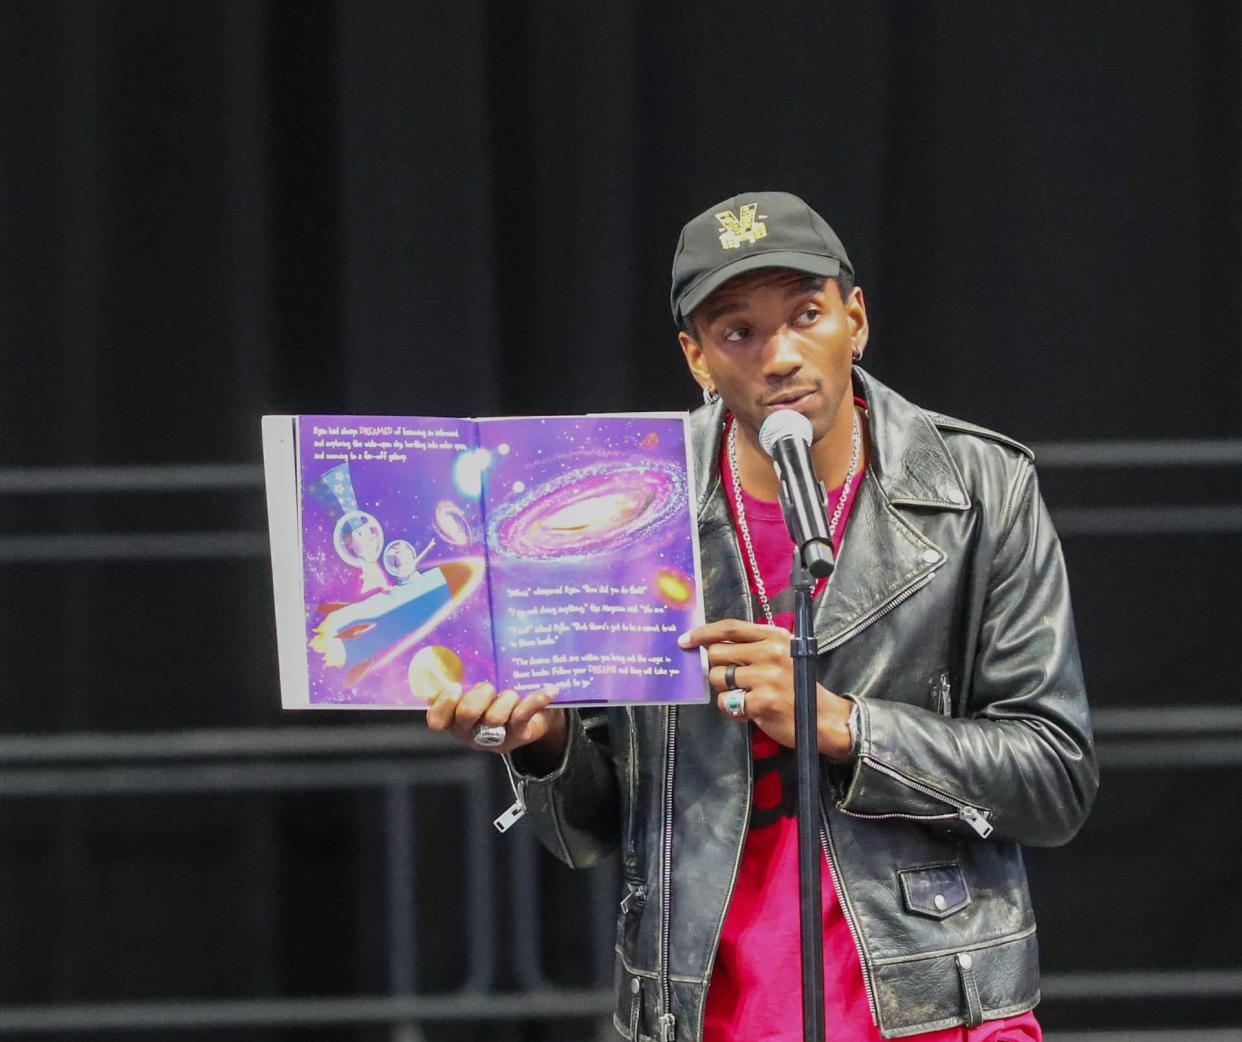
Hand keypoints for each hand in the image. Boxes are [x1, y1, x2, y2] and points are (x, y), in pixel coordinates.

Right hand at [426, 681, 566, 764]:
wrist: (533, 714)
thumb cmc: (497, 693)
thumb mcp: (479, 684)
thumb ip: (468, 670)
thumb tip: (467, 630)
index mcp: (454, 718)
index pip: (437, 720)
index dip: (443, 705)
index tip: (455, 686)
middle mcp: (469, 731)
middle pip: (466, 715)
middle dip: (479, 695)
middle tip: (489, 686)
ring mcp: (493, 738)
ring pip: (494, 718)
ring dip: (506, 699)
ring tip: (513, 692)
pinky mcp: (517, 736)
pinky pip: (523, 716)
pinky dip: (536, 699)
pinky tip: (549, 689)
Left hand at [678, 619, 852, 757]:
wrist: (823, 719)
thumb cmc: (797, 686)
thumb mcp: (781, 656)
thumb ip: (751, 646)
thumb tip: (709, 645)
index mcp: (775, 637)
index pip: (730, 628)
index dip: (703, 632)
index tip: (685, 640)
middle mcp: (771, 652)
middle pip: (717, 653)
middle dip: (716, 668)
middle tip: (730, 679)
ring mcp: (766, 677)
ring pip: (718, 678)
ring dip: (725, 691)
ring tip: (744, 696)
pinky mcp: (762, 702)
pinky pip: (726, 702)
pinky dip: (732, 709)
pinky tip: (749, 710)